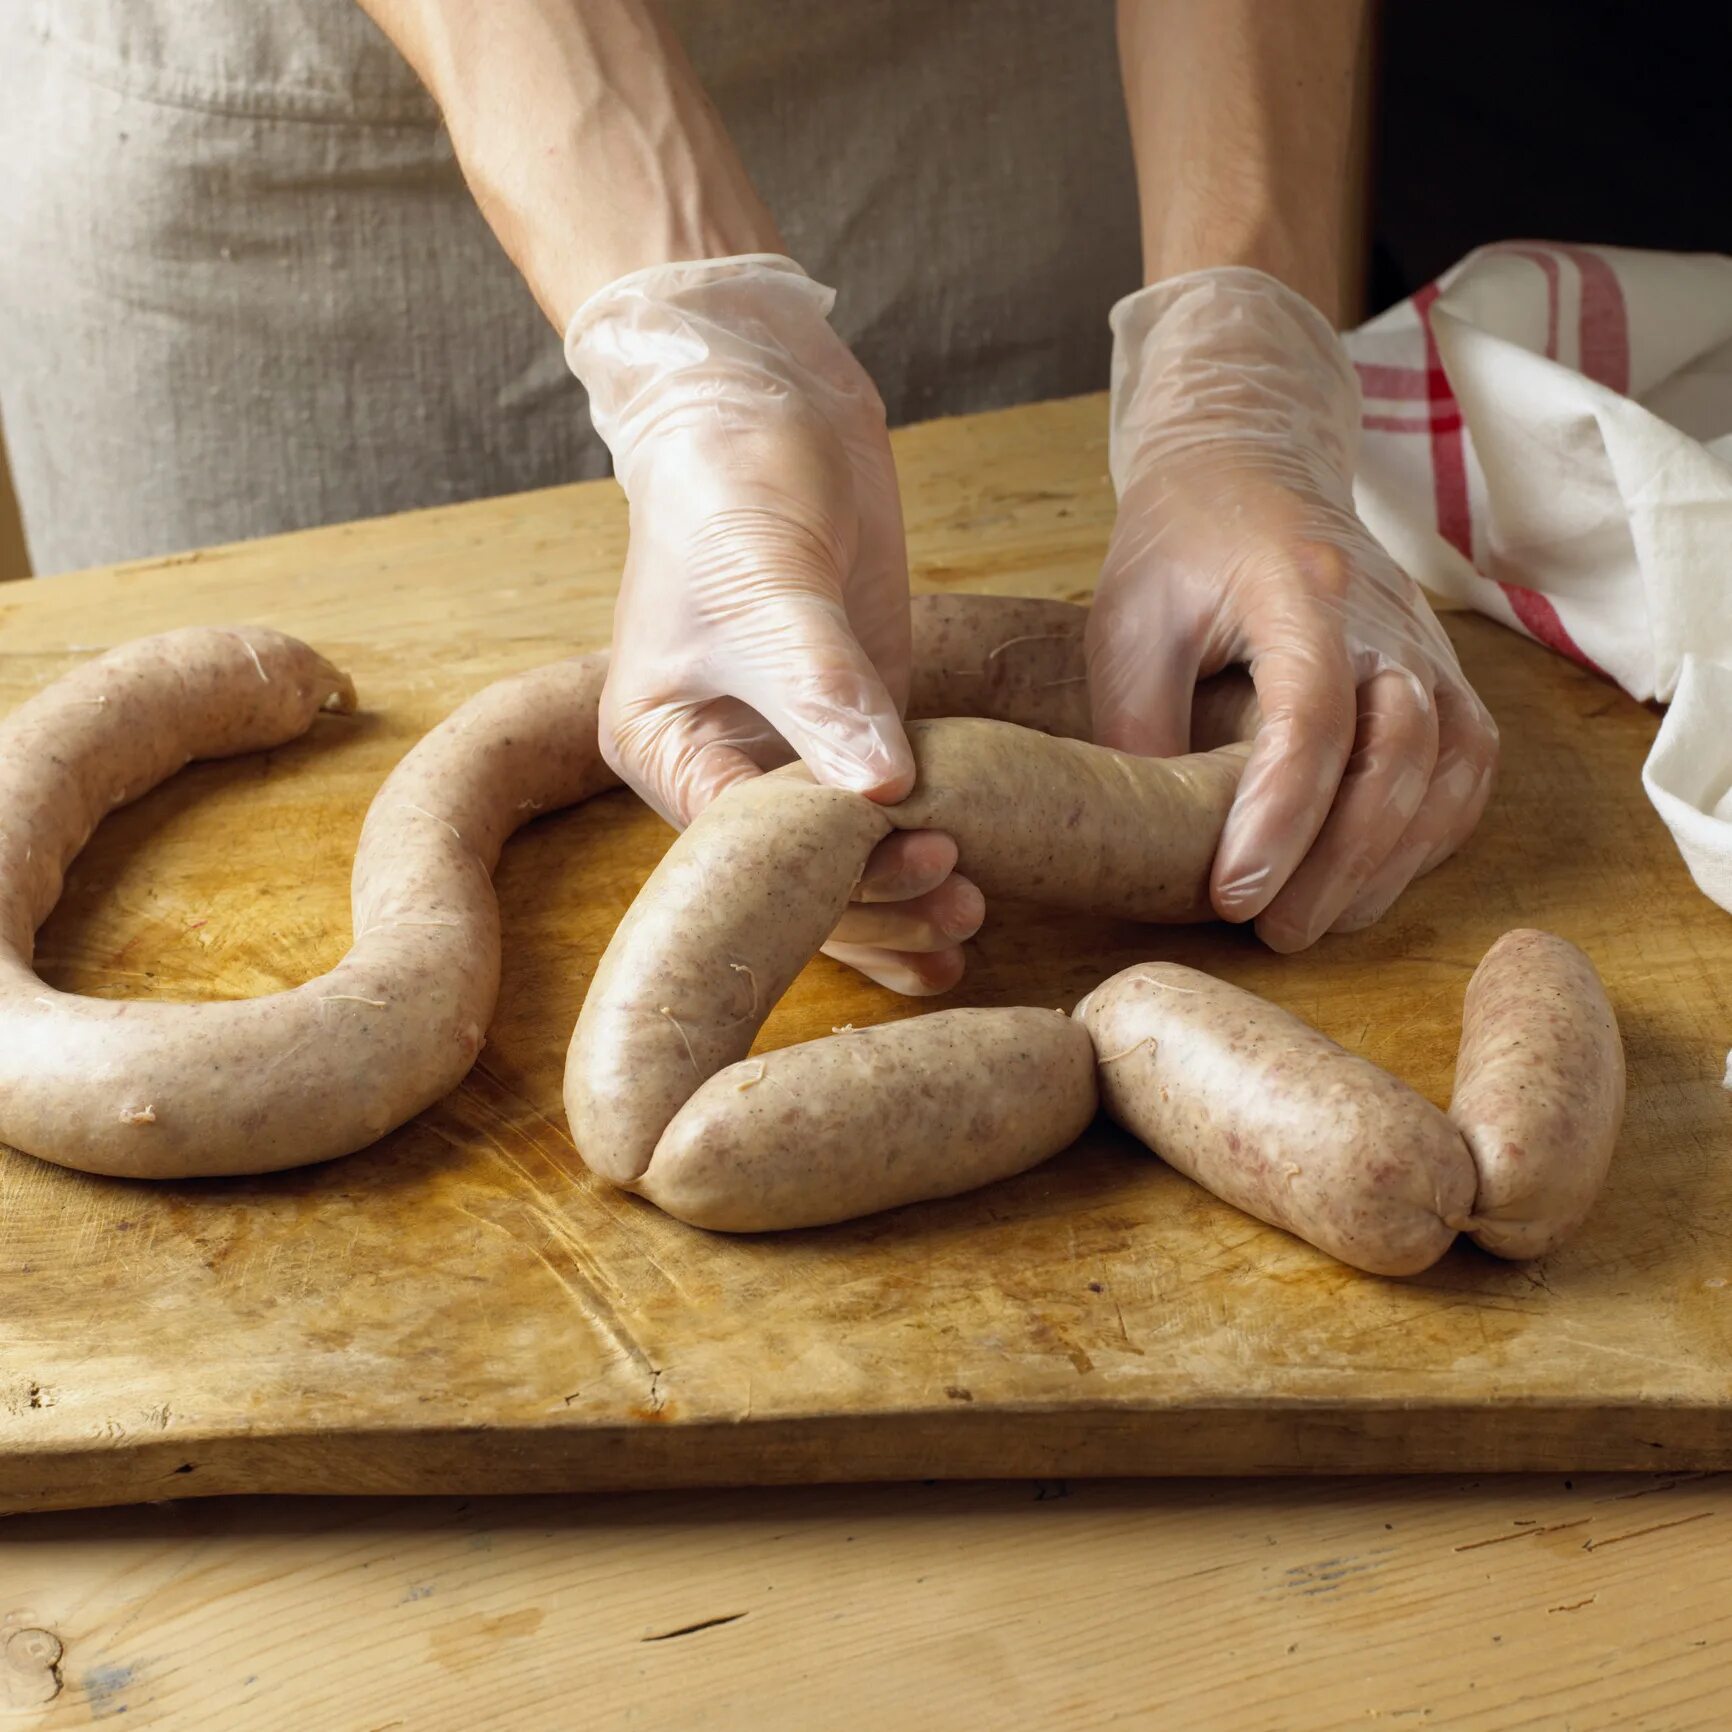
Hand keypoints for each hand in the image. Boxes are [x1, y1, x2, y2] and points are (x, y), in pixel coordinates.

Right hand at [567, 255, 978, 992]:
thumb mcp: (770, 587)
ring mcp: (789, 750)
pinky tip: (966, 906)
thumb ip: (824, 692)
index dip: (837, 872)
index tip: (927, 861)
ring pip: (844, 860)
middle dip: (878, 902)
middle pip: (797, 876)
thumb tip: (881, 794)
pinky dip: (919, 852)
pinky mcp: (852, 722)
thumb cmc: (729, 485)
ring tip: (969, 931)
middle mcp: (719, 766)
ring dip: (903, 899)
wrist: (764, 406)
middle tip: (962, 910)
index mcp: (666, 747)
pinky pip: (884, 813)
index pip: (750, 846)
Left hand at [1087, 267, 1498, 951]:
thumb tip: (1150, 848)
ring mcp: (1427, 644)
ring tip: (1316, 921)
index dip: (1278, 817)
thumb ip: (1138, 727)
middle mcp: (1386, 617)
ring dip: (1392, 861)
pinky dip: (1430, 835)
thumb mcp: (1126, 623)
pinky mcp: (1443, 674)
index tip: (1234, 895)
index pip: (1312, 715)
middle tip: (1274, 932)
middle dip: (1343, 861)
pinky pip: (1467, 768)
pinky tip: (1368, 879)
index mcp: (1302, 586)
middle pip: (1401, 753)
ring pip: (1451, 770)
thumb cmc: (1178, 545)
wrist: (1250, 466)